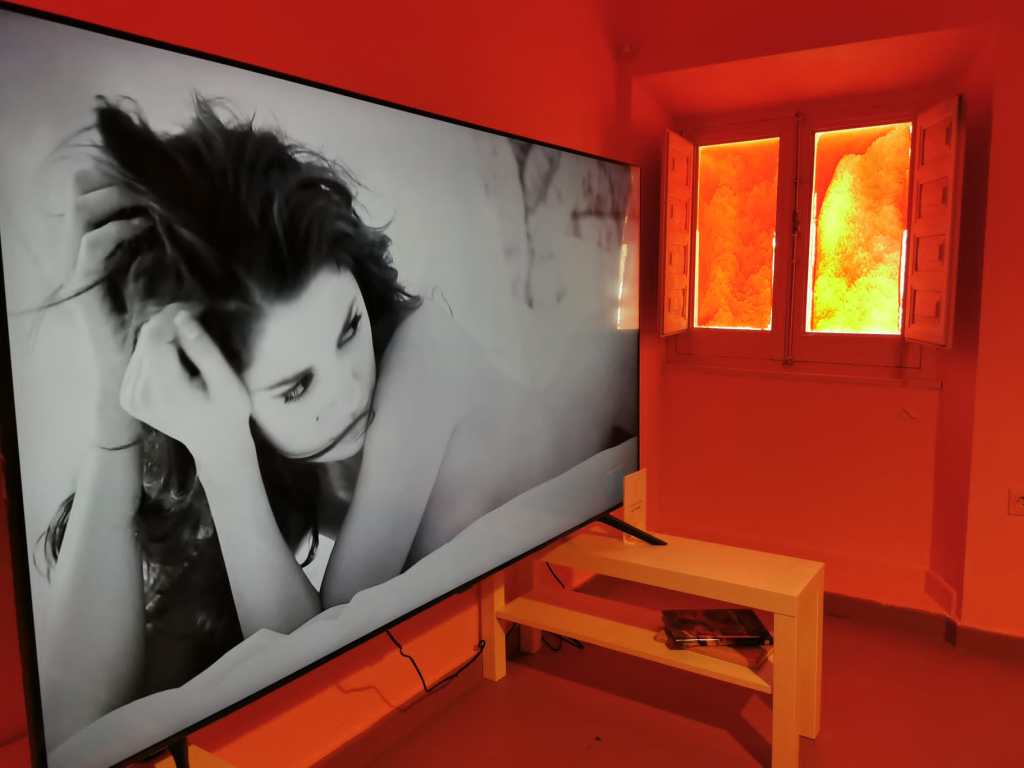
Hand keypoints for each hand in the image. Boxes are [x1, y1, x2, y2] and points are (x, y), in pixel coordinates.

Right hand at [64, 163, 150, 398]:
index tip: (154, 171)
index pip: (89, 190)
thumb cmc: (164, 318)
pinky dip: (117, 228)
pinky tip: (143, 225)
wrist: (144, 366)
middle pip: (80, 191)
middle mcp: (83, 250)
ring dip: (115, 196)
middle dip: (114, 177)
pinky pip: (91, 244)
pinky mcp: (86, 285)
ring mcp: (80, 267)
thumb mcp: (168, 269)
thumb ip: (166, 240)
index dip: (115, 173)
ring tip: (148, 198)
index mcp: (99, 244)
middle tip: (150, 179)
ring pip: (80, 210)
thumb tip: (190, 206)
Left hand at [119, 304, 253, 471]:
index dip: (173, 315)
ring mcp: (130, 397)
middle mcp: (139, 393)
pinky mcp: (128, 397)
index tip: (197, 308)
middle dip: (169, 322)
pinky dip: (155, 350)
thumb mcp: (227, 384)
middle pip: (146, 339)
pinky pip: (138, 360)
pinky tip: (175, 356)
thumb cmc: (228, 414)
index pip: (155, 337)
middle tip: (196, 317)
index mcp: (163, 390)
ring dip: (163, 335)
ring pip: (140, 346)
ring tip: (188, 336)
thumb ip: (204, 351)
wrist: (215, 446)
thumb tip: (182, 317)